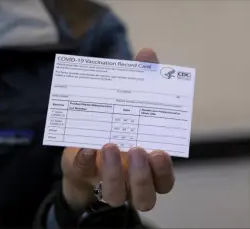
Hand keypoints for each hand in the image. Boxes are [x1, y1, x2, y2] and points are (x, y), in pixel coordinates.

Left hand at [61, 48, 174, 211]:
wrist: (85, 146)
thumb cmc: (114, 126)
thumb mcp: (128, 104)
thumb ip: (141, 82)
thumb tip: (147, 53)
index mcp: (147, 168)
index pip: (164, 179)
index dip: (164, 171)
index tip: (160, 151)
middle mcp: (130, 181)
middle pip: (146, 195)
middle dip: (142, 175)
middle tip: (137, 149)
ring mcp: (106, 182)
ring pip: (118, 196)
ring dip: (115, 174)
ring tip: (109, 146)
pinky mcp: (84, 176)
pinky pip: (84, 176)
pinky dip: (85, 161)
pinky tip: (86, 146)